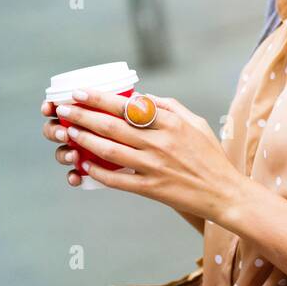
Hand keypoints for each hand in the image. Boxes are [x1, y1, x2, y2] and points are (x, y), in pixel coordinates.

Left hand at [40, 90, 248, 221]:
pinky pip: (118, 180)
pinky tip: (83, 166)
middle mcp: (159, 143)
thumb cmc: (210, 155)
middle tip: (63, 110)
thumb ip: (169, 106)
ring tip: (68, 132)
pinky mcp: (151, 189)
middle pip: (112, 126)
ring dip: (85, 141)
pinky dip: (98, 173)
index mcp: (169, 123)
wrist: (223, 192)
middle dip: (82, 116)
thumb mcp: (195, 123)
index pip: (126, 106)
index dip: (99, 99)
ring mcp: (154, 167)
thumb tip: (141, 96)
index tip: (79, 93)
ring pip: (109, 151)